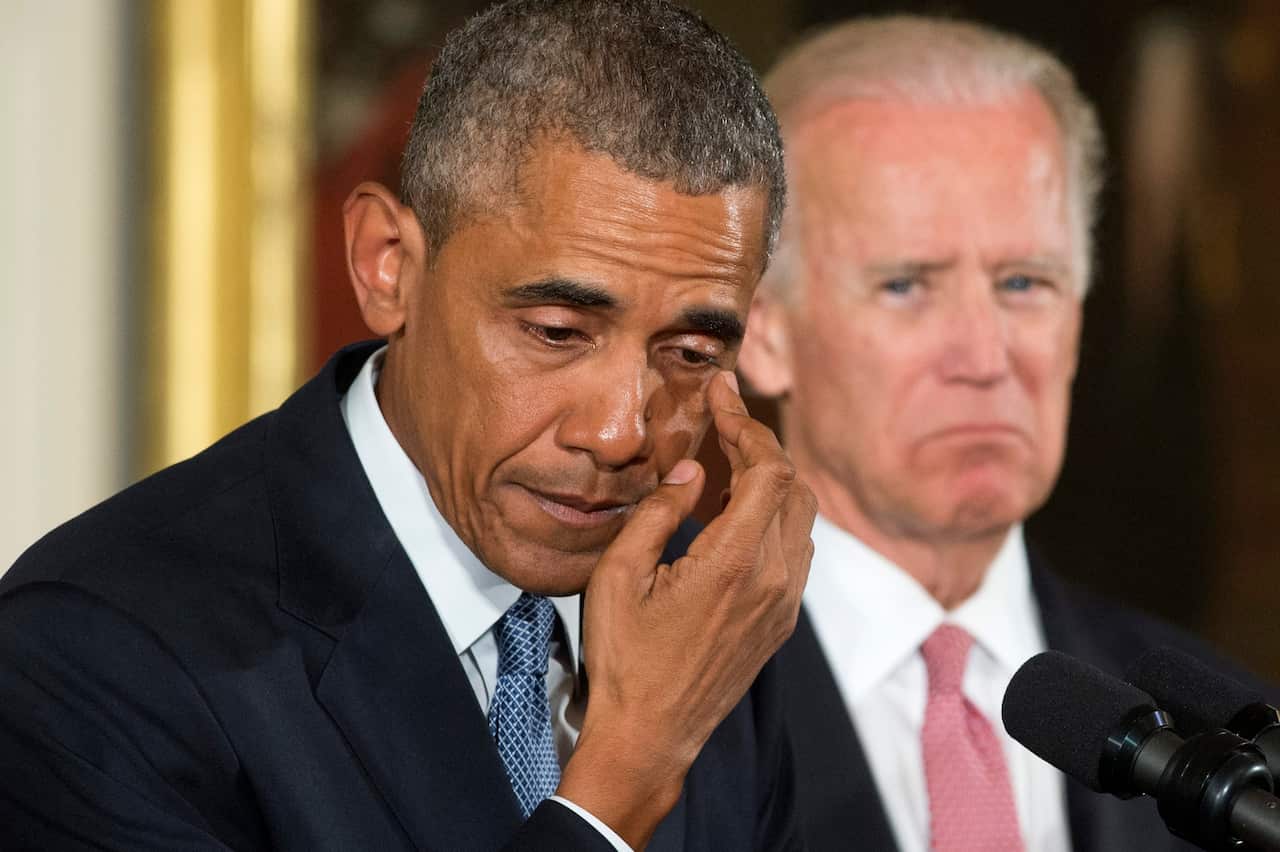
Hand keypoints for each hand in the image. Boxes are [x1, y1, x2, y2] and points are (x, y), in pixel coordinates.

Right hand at [558, 371, 816, 847]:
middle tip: (722, 422)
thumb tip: (691, 472)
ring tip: (724, 463)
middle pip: (794, 486)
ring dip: (772, 480)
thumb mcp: (618, 576)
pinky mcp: (781, 623)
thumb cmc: (624, 658)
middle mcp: (774, 580)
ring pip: (802, 518)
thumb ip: (658, 513)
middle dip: (762, 445)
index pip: (766, 470)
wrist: (650, 736)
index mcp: (735, 562)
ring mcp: (784, 604)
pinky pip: (795, 551)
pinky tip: (732, 514)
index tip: (720, 393)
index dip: (745, 423)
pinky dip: (774, 516)